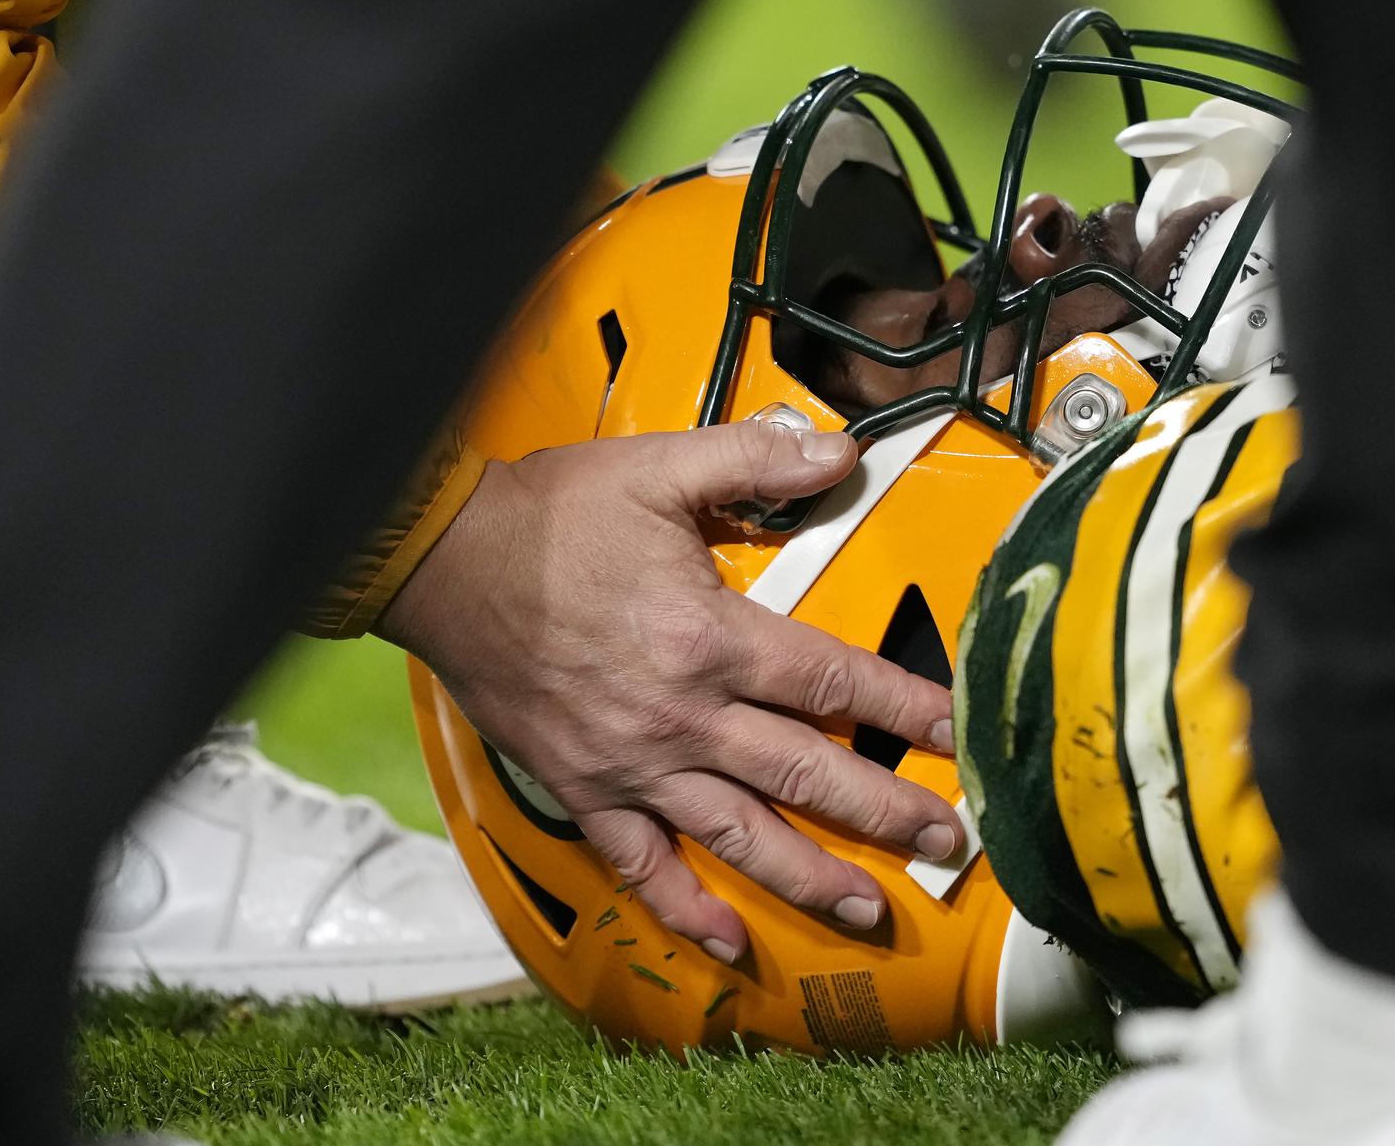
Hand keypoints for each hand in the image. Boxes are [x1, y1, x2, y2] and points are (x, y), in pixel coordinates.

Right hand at [379, 421, 963, 963]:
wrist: (439, 563)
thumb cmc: (548, 515)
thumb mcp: (658, 468)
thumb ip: (753, 462)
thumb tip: (840, 453)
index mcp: (710, 638)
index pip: (832, 679)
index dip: (904, 706)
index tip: (955, 732)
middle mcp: (681, 716)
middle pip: (806, 774)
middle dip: (885, 812)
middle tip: (946, 842)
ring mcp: (632, 764)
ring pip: (739, 836)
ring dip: (809, 878)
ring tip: (870, 908)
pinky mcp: (584, 790)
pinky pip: (641, 866)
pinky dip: (685, 909)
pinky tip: (727, 941)